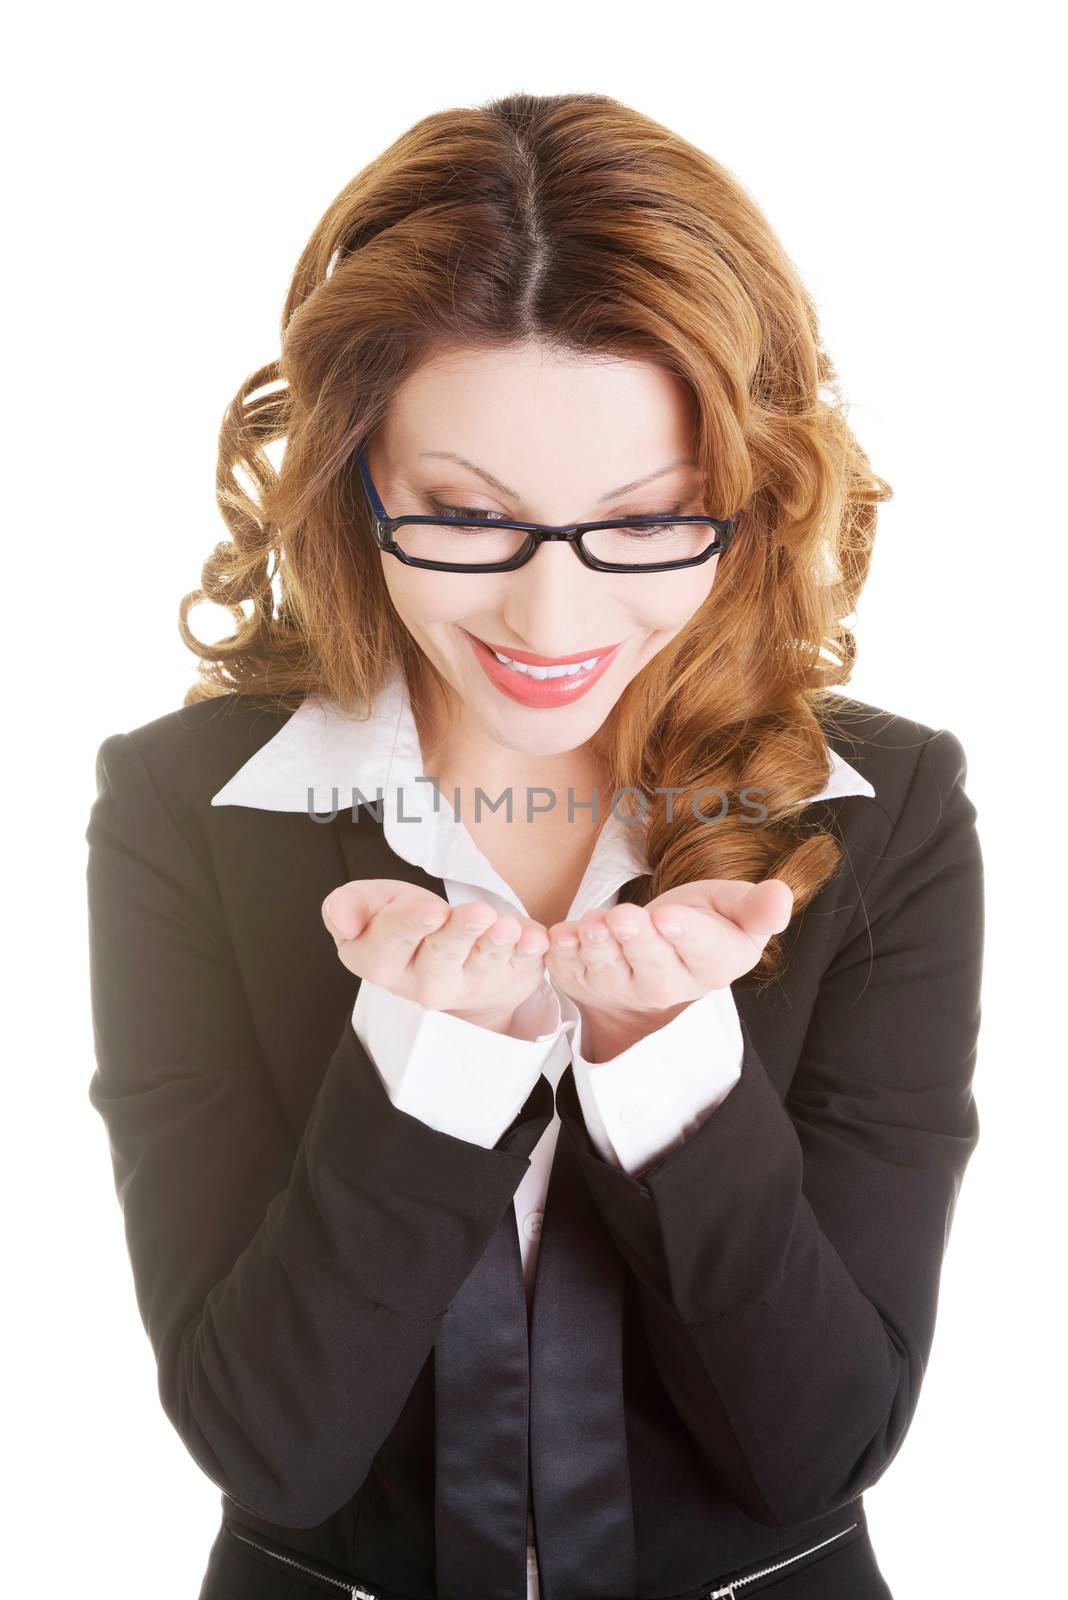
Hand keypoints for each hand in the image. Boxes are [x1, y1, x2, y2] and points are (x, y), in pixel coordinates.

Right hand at [322, 879, 549, 1033]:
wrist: (449, 954)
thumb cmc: (408, 925)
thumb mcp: (372, 906)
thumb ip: (349, 905)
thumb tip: (342, 918)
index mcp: (381, 961)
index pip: (389, 944)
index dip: (410, 925)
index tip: (431, 910)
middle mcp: (425, 983)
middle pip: (441, 957)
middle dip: (459, 933)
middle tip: (478, 913)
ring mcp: (470, 984)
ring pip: (484, 964)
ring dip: (498, 944)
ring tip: (508, 927)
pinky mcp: (509, 979)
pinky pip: (523, 968)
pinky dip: (531, 953)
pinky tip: (537, 939)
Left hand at [544, 878, 793, 1058]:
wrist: (659, 948)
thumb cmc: (704, 921)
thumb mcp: (733, 909)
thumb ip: (756, 907)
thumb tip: (782, 896)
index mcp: (713, 963)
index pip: (701, 950)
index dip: (684, 934)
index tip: (668, 918)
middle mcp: (668, 984)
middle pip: (652, 964)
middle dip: (636, 941)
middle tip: (623, 918)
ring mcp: (624, 987)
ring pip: (609, 970)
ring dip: (597, 947)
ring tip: (591, 924)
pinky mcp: (587, 981)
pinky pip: (572, 971)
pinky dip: (563, 955)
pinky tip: (558, 936)